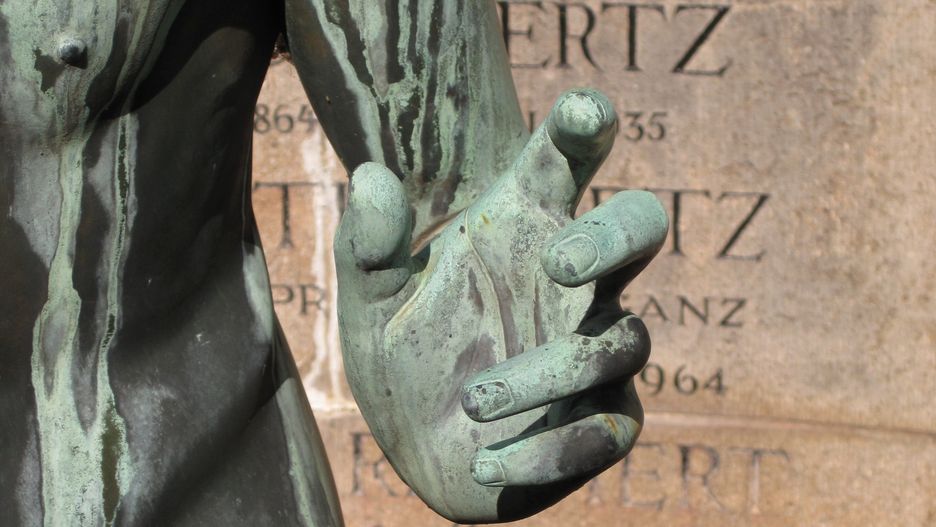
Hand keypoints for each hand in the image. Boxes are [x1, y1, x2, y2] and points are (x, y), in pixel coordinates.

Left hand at [334, 89, 667, 522]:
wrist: (419, 447)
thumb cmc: (406, 357)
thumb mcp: (373, 304)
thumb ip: (369, 248)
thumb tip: (369, 176)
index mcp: (524, 233)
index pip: (565, 164)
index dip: (584, 130)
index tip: (584, 113)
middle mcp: (574, 285)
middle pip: (641, 228)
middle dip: (614, 234)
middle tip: (559, 258)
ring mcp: (595, 352)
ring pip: (620, 343)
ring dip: (548, 373)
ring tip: (471, 398)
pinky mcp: (599, 422)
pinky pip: (607, 431)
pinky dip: (551, 450)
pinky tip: (488, 464)